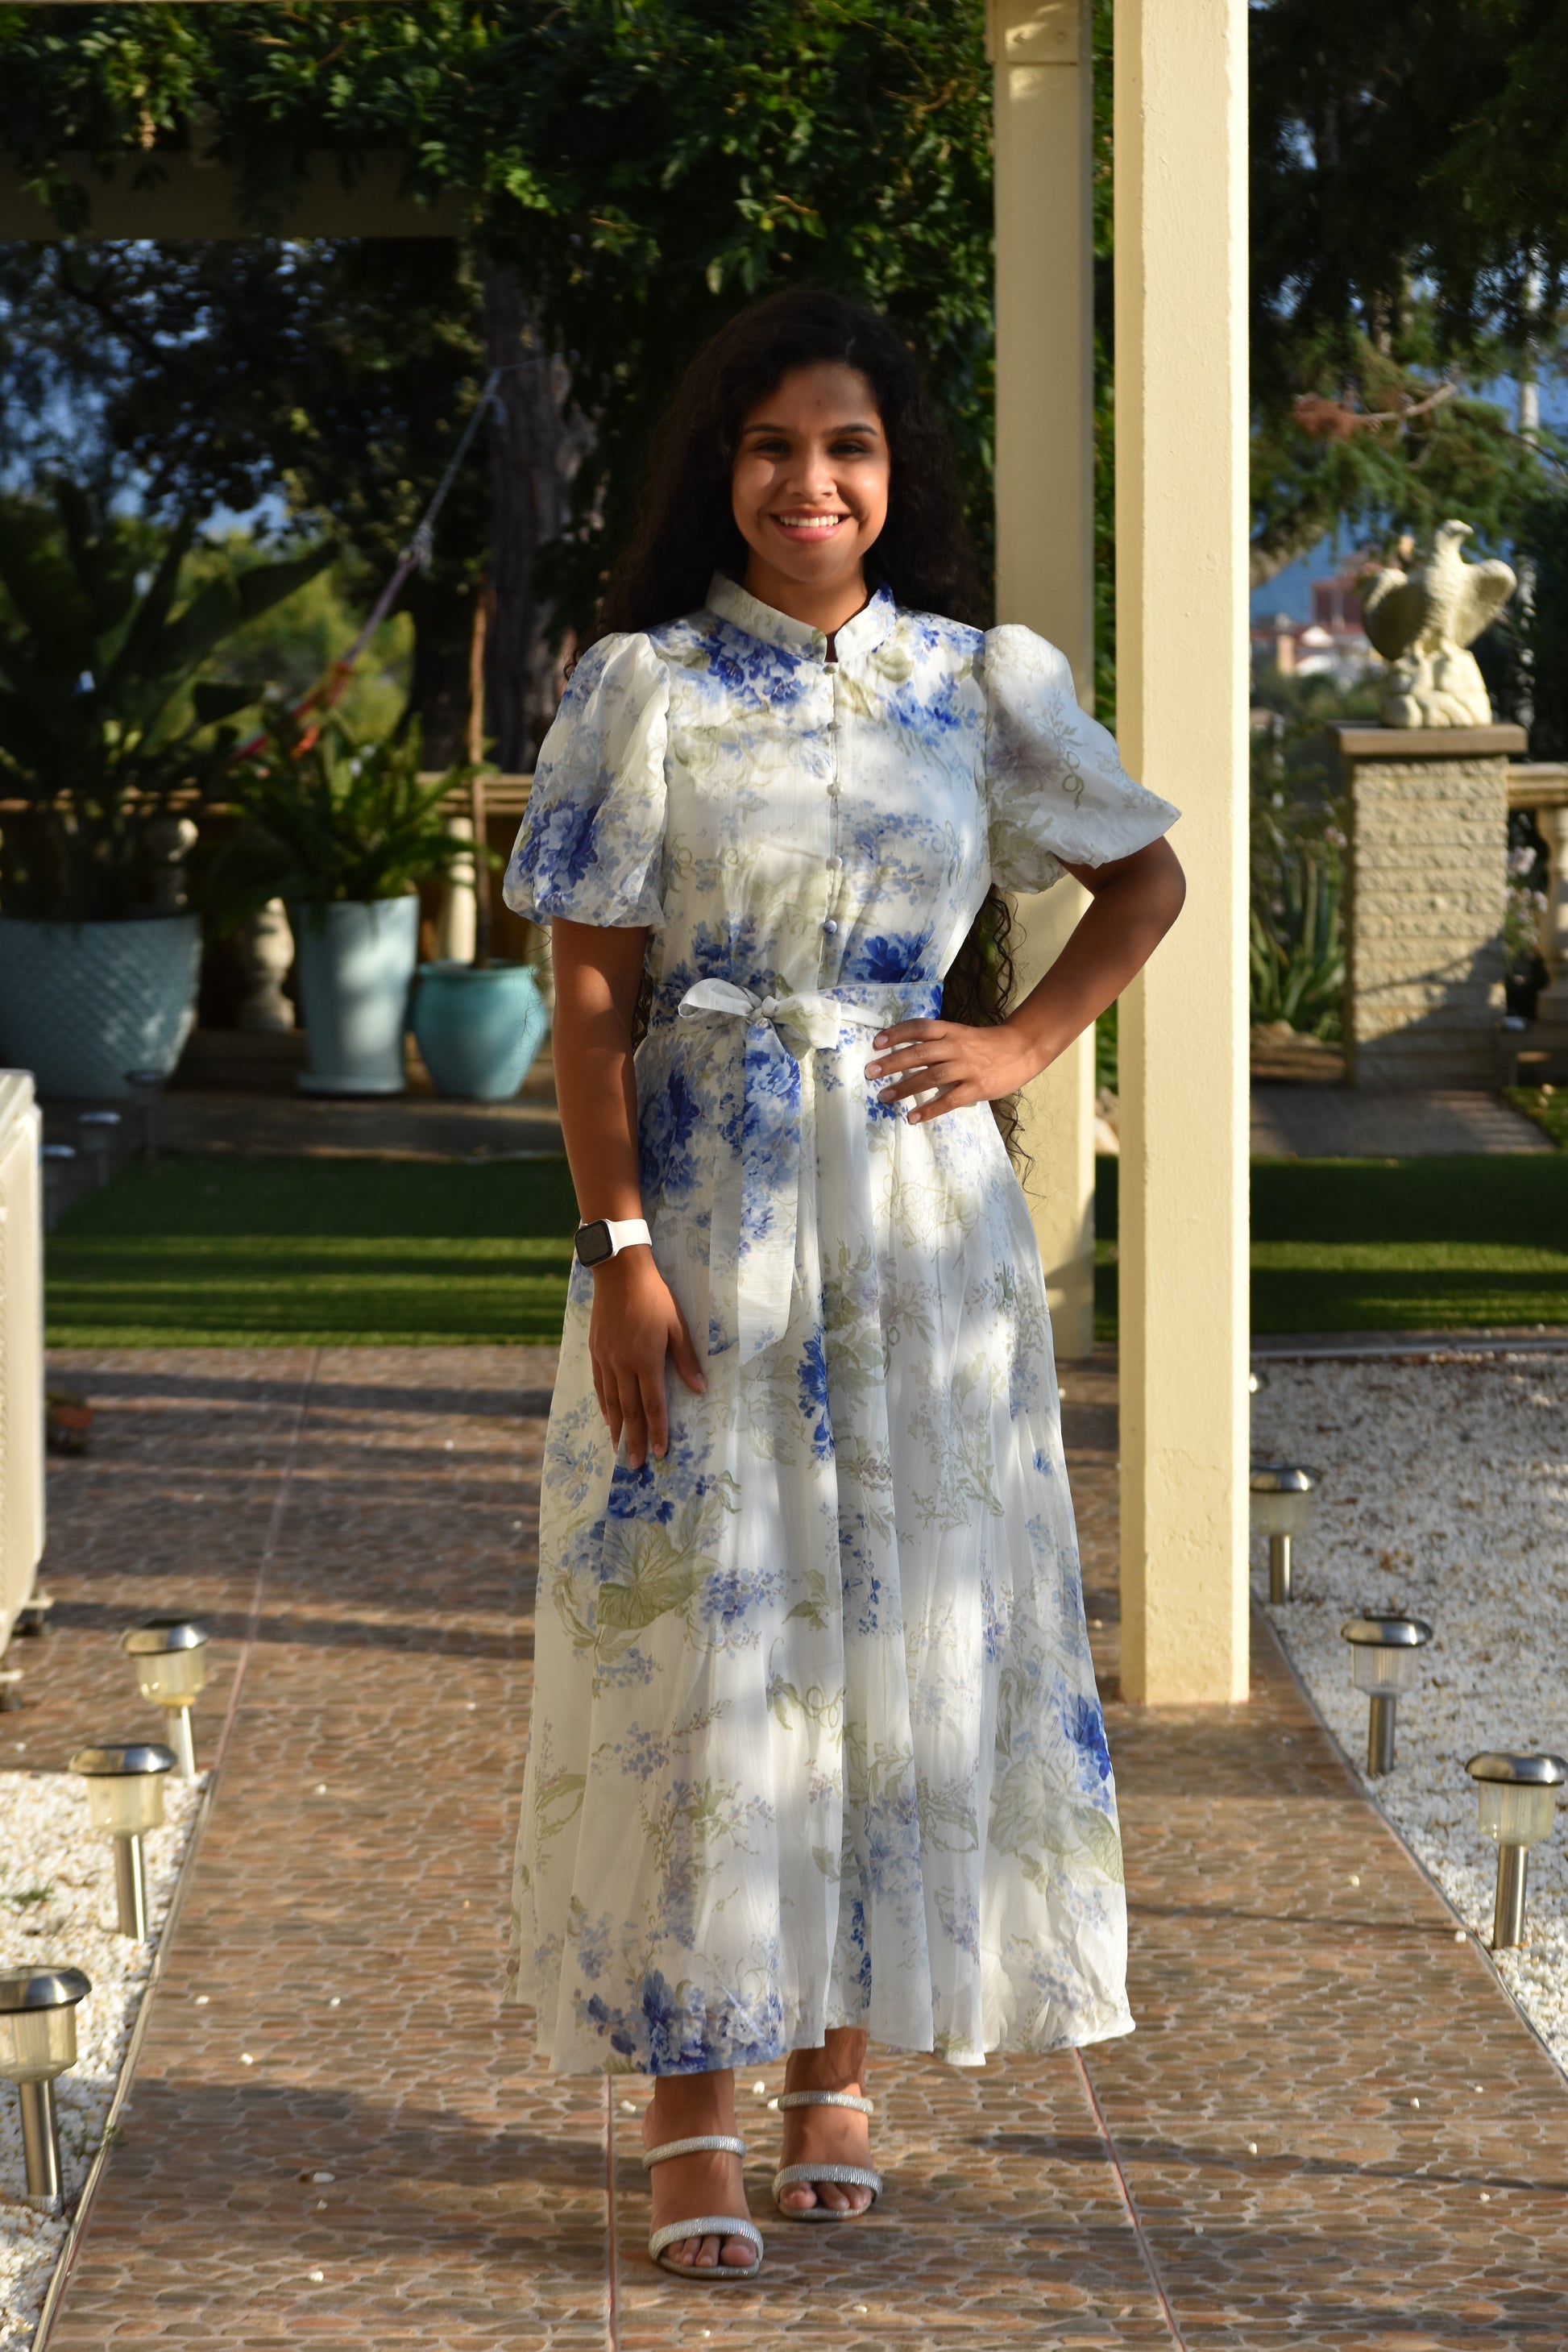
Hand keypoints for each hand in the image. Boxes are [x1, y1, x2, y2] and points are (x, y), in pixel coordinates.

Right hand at [588, 1249, 705, 1466]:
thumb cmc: (654, 1297)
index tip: (659, 1452)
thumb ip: (686, 1359)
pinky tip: (607, 1417)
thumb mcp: (677, 1325)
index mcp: (645, 1359)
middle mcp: (623, 1364)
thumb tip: (699, 1388)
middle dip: (634, 1439)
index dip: (657, 1430)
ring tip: (620, 1449)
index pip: (653, 1404)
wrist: (619, 1273)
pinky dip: (604, 1405)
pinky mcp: (595, 1351)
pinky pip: (599, 1385)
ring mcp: (606, 1359)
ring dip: (617, 1428)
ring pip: (611, 1402)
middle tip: (635, 1465)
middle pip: (629, 1410)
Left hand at [864, 1018, 1044, 1123]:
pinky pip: (949, 1100)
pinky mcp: (977, 1087)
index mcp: (951, 1031)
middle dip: (892, 1063)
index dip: (897, 1034)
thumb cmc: (988, 1044)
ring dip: (905, 1087)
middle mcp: (956, 1047)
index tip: (877, 1043)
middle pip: (919, 1053)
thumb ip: (940, 1044)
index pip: (920, 1028)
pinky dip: (929, 1110)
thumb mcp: (962, 1035)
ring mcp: (967, 1067)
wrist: (1022, 1049)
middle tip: (870, 1072)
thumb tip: (908, 1056)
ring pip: (931, 1076)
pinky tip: (913, 1117)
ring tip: (885, 1097)